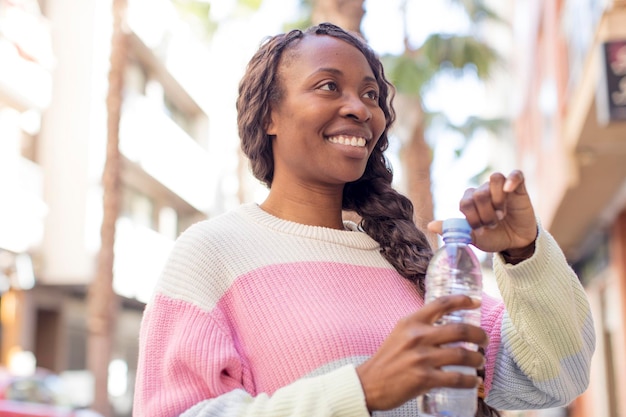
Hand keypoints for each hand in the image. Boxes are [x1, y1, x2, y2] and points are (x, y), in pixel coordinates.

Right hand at [356, 295, 487, 410]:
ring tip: (479, 361)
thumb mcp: (400, 334)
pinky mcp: (425, 379)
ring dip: (478, 359)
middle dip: (479, 334)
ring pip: (463, 355)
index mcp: (411, 322)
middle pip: (460, 330)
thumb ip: (420, 327)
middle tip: (484, 340)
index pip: (442, 304)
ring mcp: (422, 358)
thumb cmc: (387, 359)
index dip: (463, 300)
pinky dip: (470, 381)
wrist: (369, 384)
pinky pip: (457, 378)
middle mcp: (418, 337)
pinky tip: (474, 381)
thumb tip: (446, 326)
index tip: (476, 302)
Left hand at [428, 170, 537, 255]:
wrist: (515, 242)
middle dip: (486, 214)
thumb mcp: (472, 237)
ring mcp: (501, 187)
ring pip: (493, 180)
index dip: (472, 218)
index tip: (480, 230)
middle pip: (479, 194)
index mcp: (469, 200)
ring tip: (501, 215)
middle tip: (493, 224)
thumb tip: (430, 225)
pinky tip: (508, 190)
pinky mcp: (518, 188)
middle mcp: (483, 190)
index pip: (465, 203)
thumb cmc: (492, 237)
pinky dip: (511, 180)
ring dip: (497, 201)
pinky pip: (515, 175)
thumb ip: (453, 229)